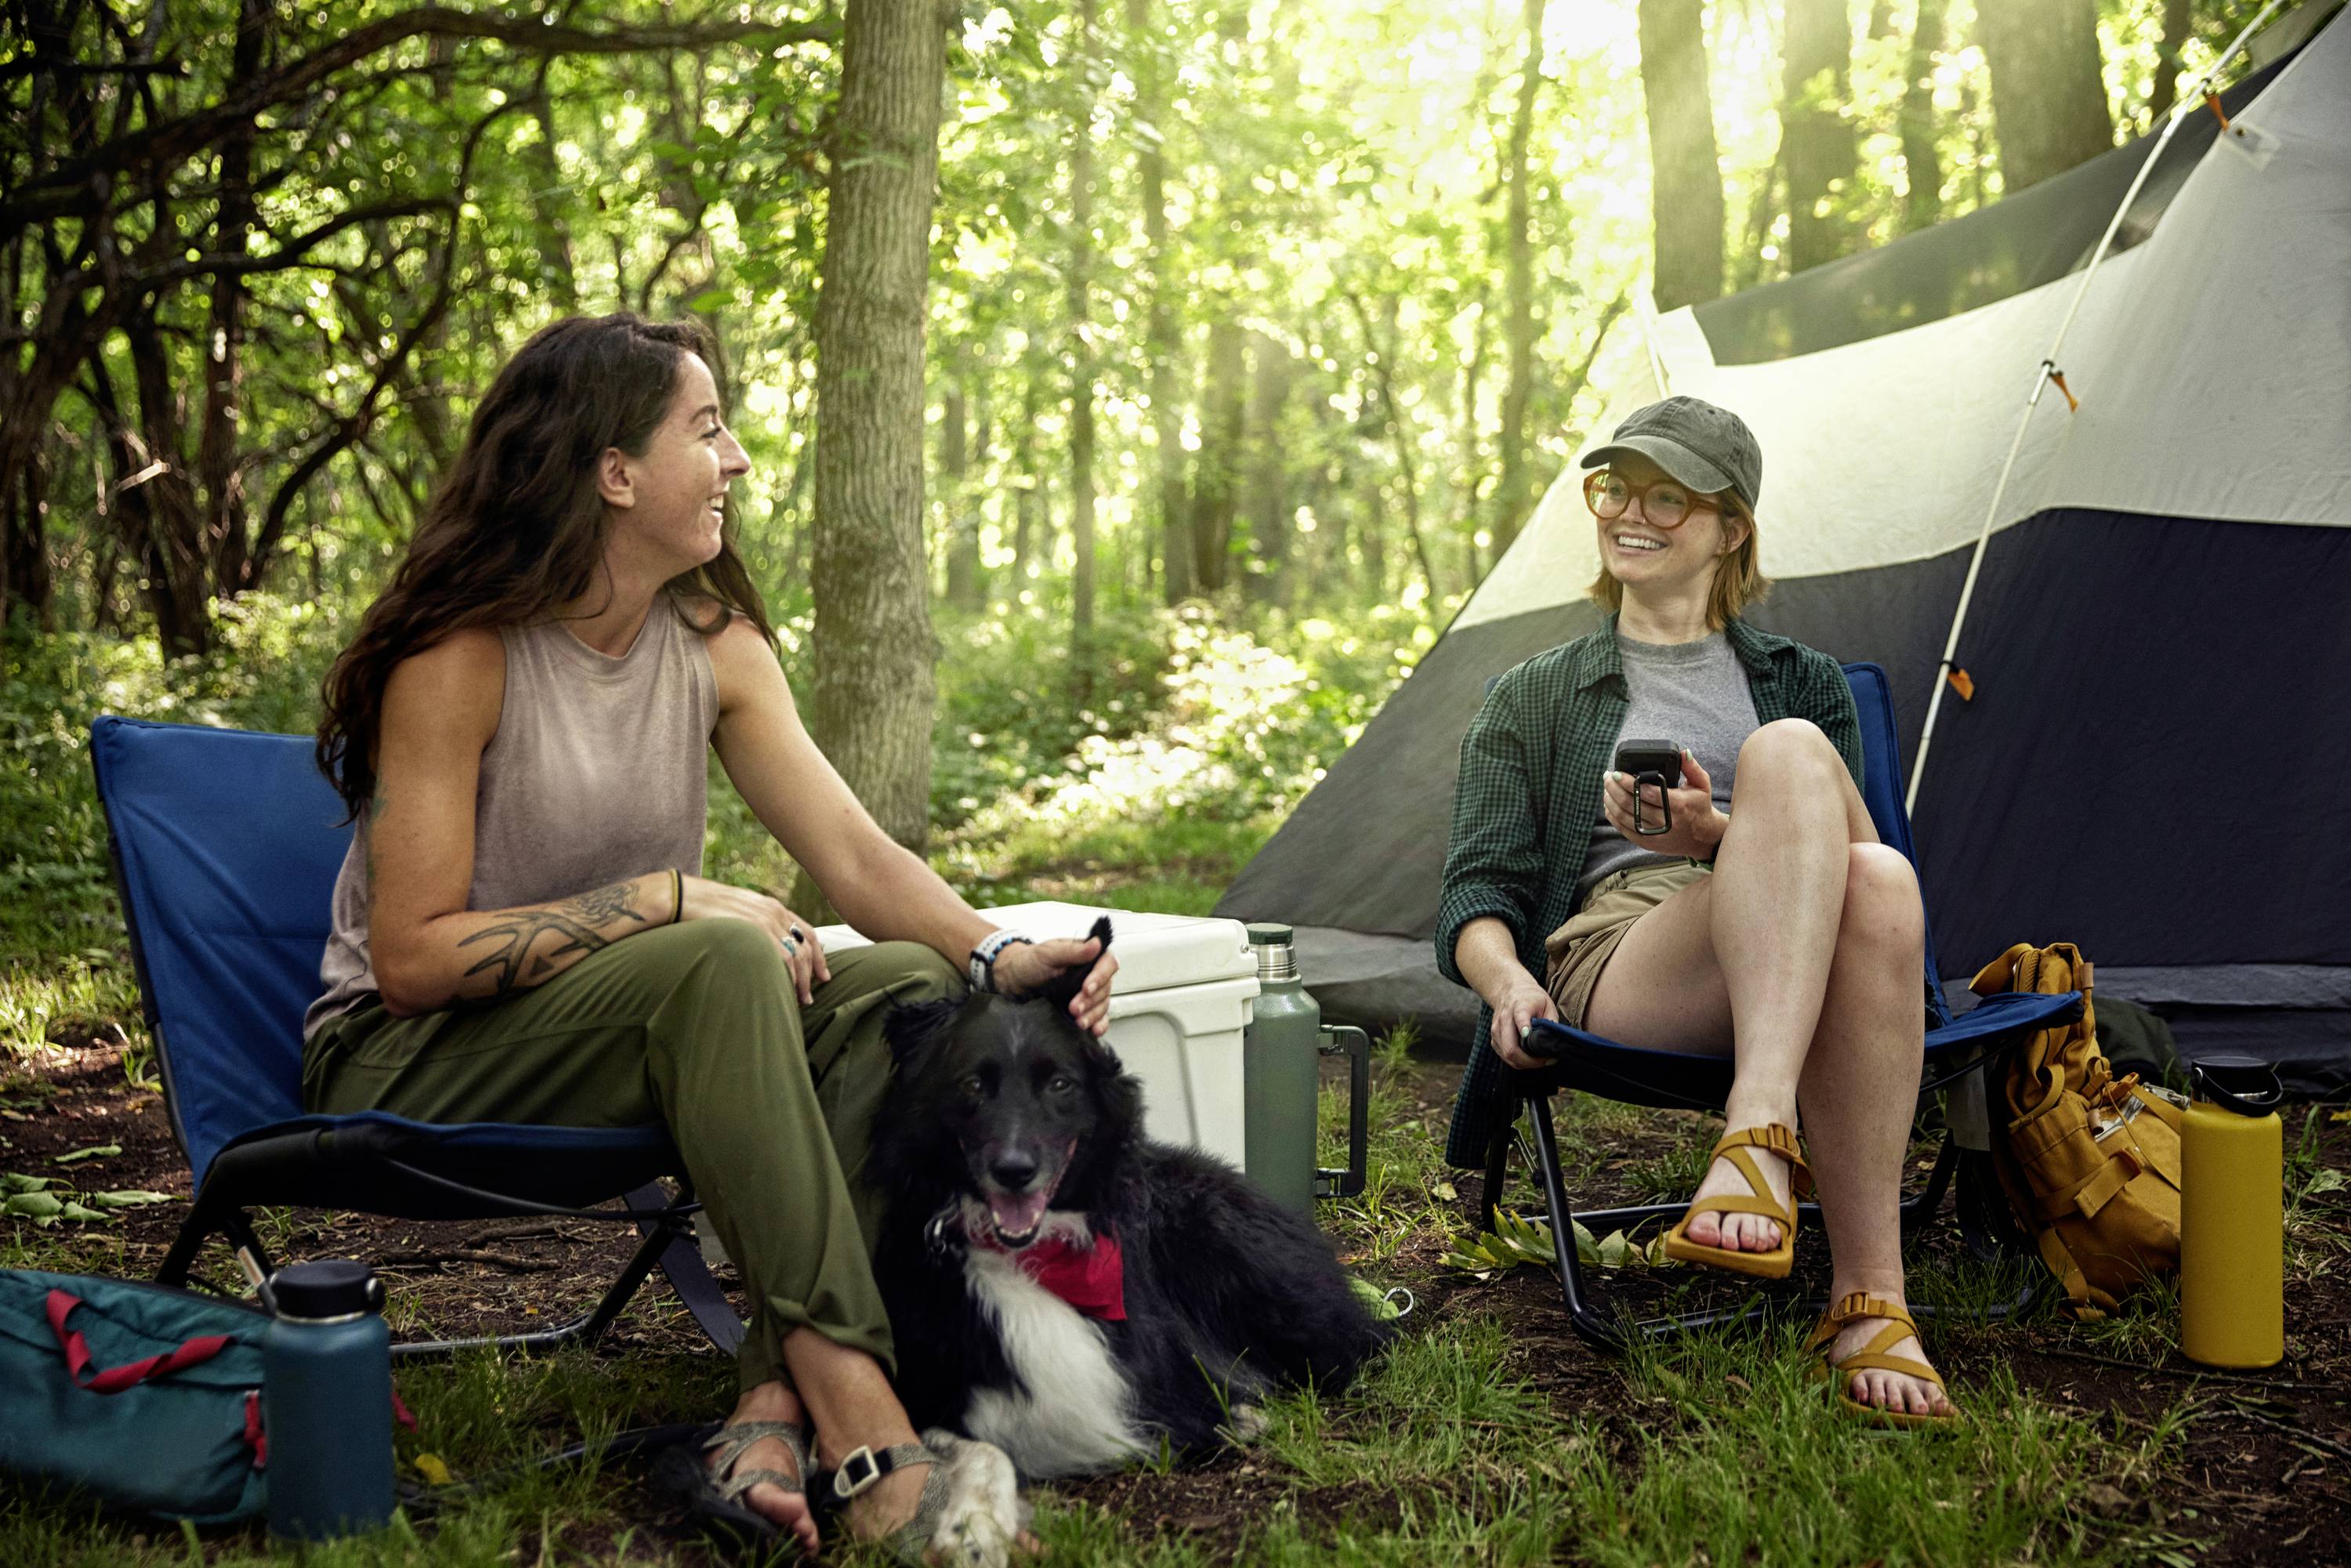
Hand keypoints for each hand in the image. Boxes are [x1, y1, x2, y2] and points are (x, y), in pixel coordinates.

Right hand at [677, 875, 829, 1003]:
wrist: (686, 897)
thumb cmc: (707, 907)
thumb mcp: (740, 910)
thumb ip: (756, 923)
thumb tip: (764, 945)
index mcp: (773, 907)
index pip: (807, 932)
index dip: (819, 955)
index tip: (823, 975)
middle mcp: (774, 912)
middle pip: (806, 947)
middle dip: (812, 974)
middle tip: (809, 997)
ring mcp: (766, 921)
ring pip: (796, 955)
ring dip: (801, 981)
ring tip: (801, 1000)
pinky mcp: (755, 930)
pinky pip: (781, 957)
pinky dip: (788, 975)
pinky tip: (786, 990)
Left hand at [992, 935, 1117, 1035]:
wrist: (1013, 980)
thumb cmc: (1029, 962)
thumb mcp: (1048, 953)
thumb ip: (1073, 951)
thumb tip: (1097, 944)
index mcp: (1087, 956)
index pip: (1107, 963)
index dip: (1100, 977)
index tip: (1086, 988)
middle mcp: (1091, 973)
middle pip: (1105, 987)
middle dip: (1090, 1001)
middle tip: (1074, 1008)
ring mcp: (1088, 992)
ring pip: (1102, 1004)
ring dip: (1093, 1015)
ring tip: (1079, 1022)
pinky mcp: (1083, 1008)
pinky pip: (1098, 1016)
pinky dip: (1099, 1024)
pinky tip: (1094, 1030)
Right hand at [1485, 969, 1557, 1069]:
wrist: (1509, 990)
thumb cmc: (1531, 998)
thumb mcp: (1546, 1003)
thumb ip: (1550, 1022)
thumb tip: (1553, 1042)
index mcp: (1519, 1006)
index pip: (1520, 1018)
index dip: (1524, 1029)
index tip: (1530, 1037)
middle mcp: (1504, 1019)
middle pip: (1511, 1048)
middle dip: (1530, 1061)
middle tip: (1546, 1060)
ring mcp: (1496, 1030)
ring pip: (1507, 1056)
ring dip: (1525, 1063)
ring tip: (1540, 1060)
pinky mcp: (1494, 1039)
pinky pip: (1505, 1056)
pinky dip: (1518, 1061)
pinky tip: (1529, 1058)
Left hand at [1601, 749, 1725, 861]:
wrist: (1702, 838)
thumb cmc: (1699, 806)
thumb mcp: (1702, 785)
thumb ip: (1692, 768)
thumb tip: (1684, 752)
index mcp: (1678, 804)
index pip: (1647, 792)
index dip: (1628, 782)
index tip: (1616, 772)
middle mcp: (1666, 821)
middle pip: (1631, 803)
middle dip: (1614, 788)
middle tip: (1608, 776)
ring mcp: (1655, 834)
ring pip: (1623, 816)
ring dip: (1610, 800)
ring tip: (1607, 788)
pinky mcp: (1647, 843)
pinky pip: (1623, 829)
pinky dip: (1613, 815)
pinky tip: (1609, 804)